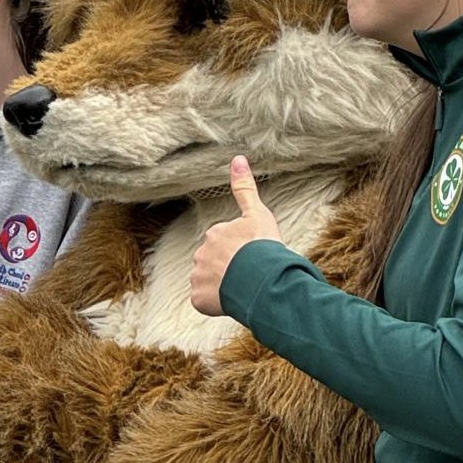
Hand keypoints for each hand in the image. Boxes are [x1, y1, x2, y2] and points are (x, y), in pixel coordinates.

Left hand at [190, 155, 281, 316]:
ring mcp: (199, 277)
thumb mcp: (257, 213)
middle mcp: (201, 254)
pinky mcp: (199, 299)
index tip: (254, 258)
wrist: (261, 278)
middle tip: (250, 275)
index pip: (224, 244)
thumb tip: (237, 157)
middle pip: (214, 264)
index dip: (241, 252)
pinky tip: (233, 302)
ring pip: (209, 283)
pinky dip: (216, 304)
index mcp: (215, 234)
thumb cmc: (263, 246)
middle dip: (229, 270)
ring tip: (244, 289)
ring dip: (223, 287)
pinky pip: (205, 302)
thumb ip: (245, 188)